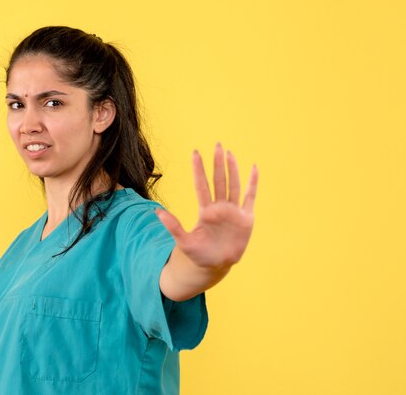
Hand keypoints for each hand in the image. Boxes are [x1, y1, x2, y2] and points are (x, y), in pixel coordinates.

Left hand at [155, 143, 258, 269]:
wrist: (216, 266)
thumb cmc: (199, 254)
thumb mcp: (184, 241)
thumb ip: (173, 226)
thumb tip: (156, 212)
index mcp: (205, 211)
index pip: (201, 185)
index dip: (198, 169)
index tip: (195, 153)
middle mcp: (219, 207)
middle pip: (219, 180)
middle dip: (217, 163)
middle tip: (217, 145)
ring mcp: (233, 212)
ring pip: (233, 185)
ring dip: (233, 169)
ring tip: (229, 153)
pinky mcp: (246, 218)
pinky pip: (250, 197)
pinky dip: (252, 183)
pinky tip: (253, 168)